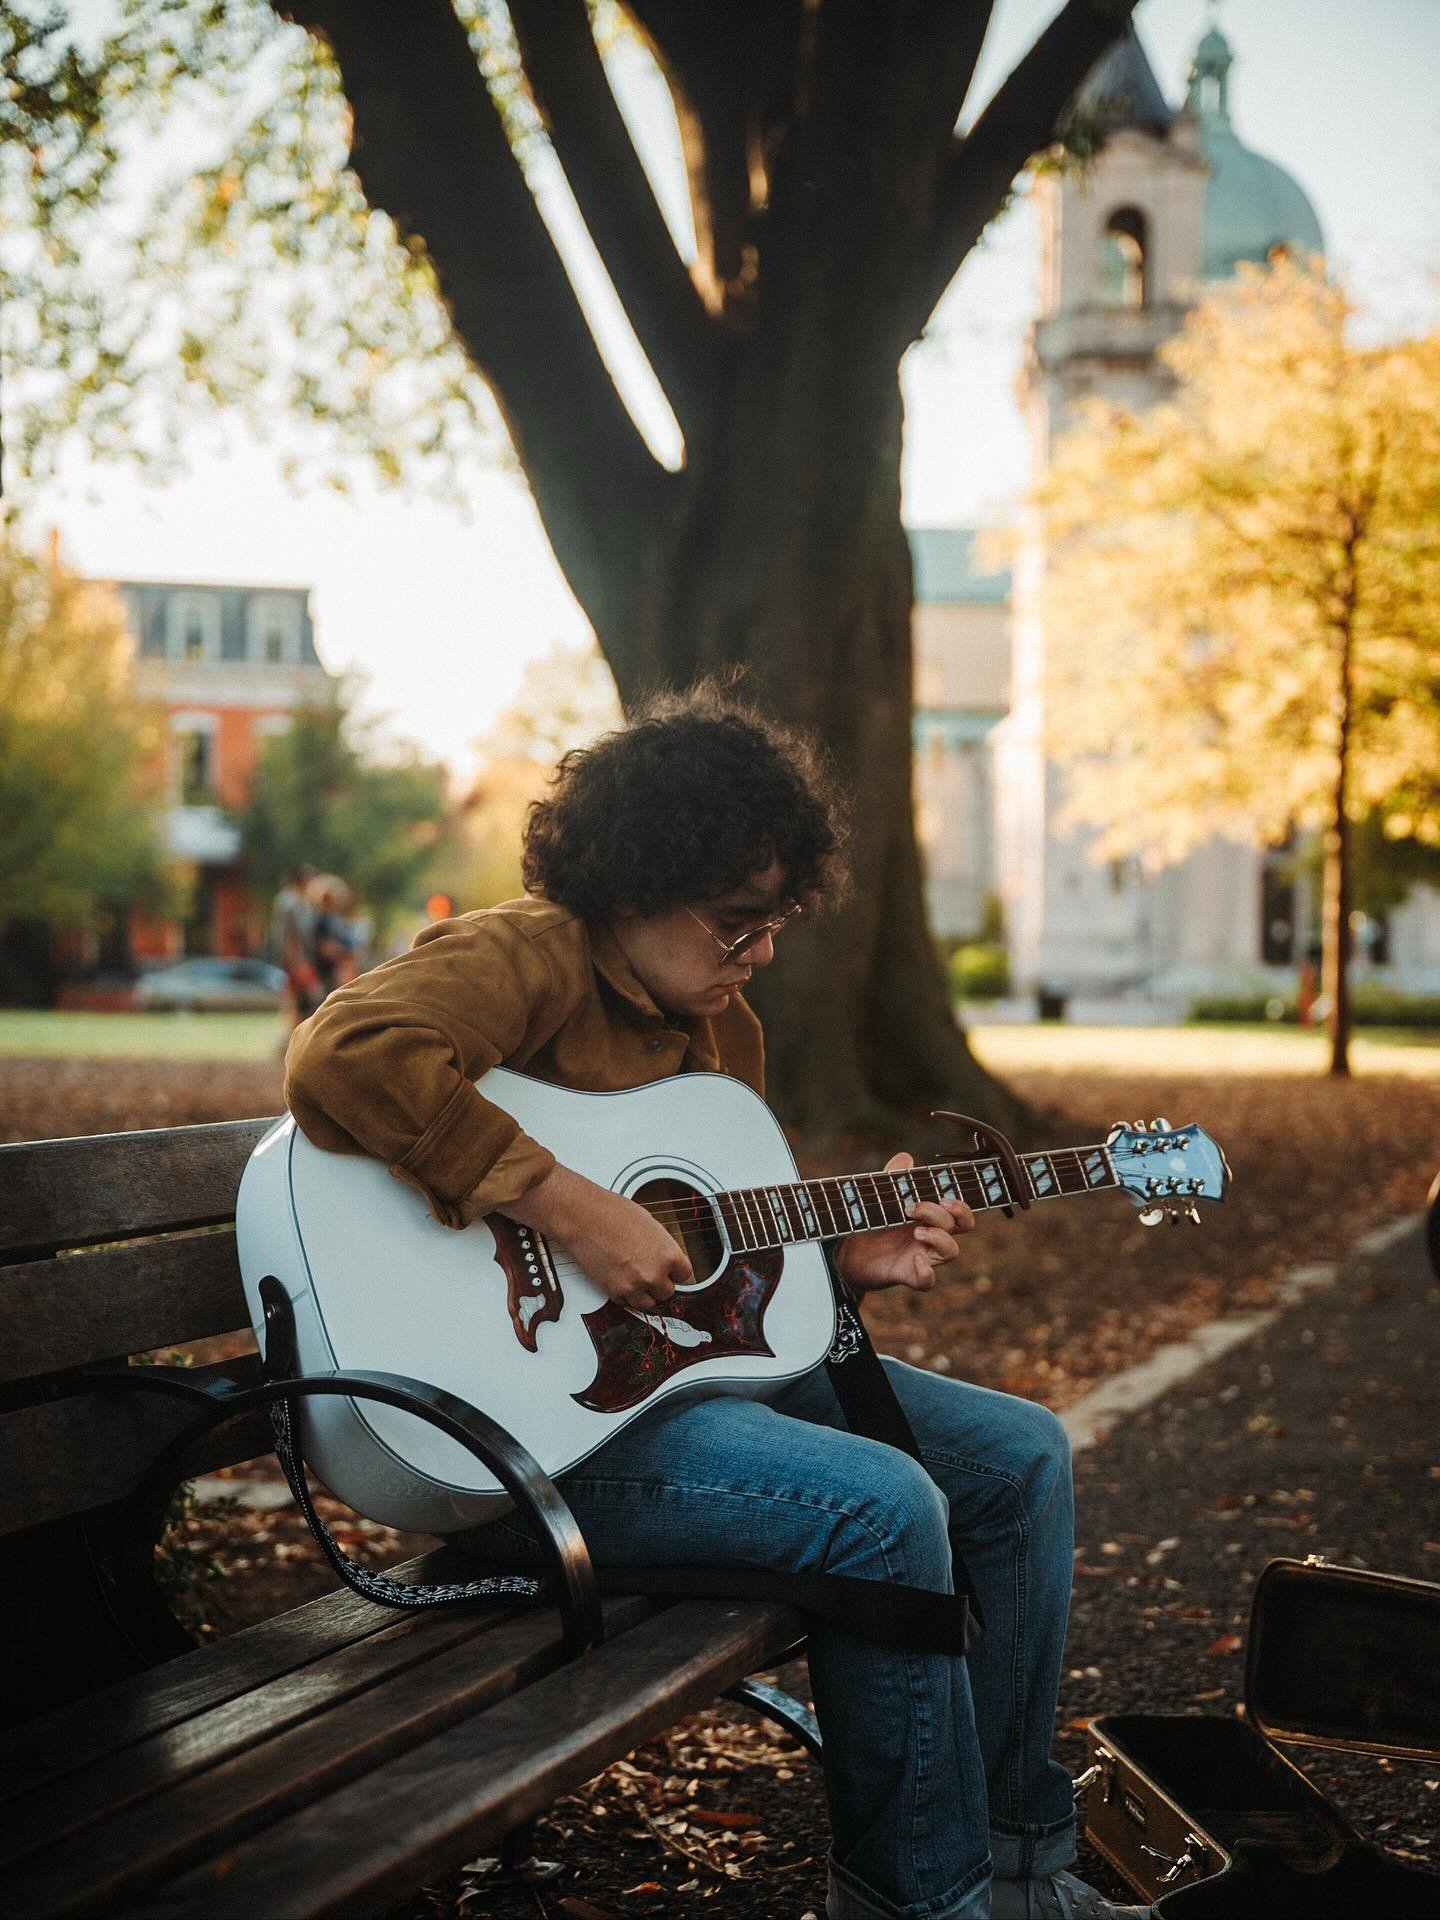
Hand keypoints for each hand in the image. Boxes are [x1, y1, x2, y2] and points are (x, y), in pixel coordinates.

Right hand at [507, 1162, 692, 1311]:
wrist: (583, 1218)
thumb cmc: (612, 1214)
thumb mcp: (650, 1224)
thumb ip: (661, 1246)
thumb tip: (664, 1256)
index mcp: (668, 1254)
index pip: (685, 1275)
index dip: (676, 1271)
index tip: (671, 1270)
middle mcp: (653, 1274)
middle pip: (668, 1292)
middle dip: (660, 1282)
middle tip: (650, 1271)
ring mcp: (633, 1286)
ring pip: (649, 1304)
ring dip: (645, 1293)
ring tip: (636, 1278)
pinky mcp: (614, 1292)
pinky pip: (627, 1303)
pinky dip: (626, 1295)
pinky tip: (622, 1279)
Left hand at [834, 1151, 975, 1295]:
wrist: (846, 1249)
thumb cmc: (870, 1221)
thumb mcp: (881, 1197)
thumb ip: (894, 1179)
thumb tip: (905, 1157)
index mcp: (930, 1217)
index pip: (960, 1213)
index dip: (962, 1207)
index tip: (944, 1197)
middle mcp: (932, 1236)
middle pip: (961, 1227)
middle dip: (944, 1214)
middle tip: (914, 1208)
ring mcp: (922, 1256)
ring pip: (952, 1251)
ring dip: (940, 1238)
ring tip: (916, 1231)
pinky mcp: (907, 1274)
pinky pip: (927, 1281)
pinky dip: (926, 1273)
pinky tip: (914, 1260)